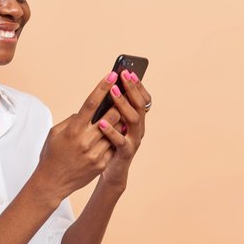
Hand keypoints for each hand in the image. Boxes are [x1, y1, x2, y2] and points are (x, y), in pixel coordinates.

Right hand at [36, 72, 122, 201]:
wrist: (52, 182)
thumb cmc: (51, 154)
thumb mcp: (55, 133)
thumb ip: (71, 120)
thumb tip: (85, 111)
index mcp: (73, 130)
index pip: (91, 104)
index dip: (103, 87)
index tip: (112, 75)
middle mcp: (85, 141)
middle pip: (110, 116)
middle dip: (117, 104)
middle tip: (122, 94)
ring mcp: (95, 153)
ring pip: (115, 130)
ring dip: (118, 120)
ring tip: (121, 113)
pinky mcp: (101, 163)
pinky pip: (113, 146)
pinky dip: (114, 138)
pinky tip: (114, 134)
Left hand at [97, 70, 151, 189]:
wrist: (111, 171)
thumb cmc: (109, 144)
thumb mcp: (113, 123)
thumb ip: (112, 109)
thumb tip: (107, 88)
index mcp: (136, 120)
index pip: (142, 99)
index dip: (137, 85)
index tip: (128, 71)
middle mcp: (138, 128)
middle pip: (139, 105)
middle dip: (132, 89)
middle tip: (123, 76)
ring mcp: (134, 140)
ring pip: (133, 120)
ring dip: (123, 104)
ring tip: (112, 93)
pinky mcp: (125, 153)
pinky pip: (120, 140)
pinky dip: (111, 130)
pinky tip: (101, 122)